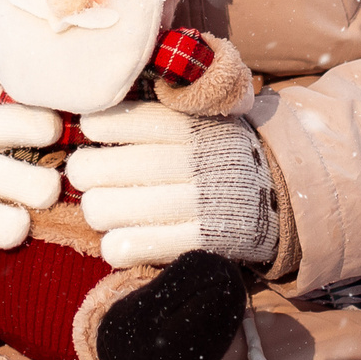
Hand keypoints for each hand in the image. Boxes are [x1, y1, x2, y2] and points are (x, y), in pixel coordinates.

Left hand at [69, 104, 276, 269]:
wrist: (274, 194)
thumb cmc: (214, 152)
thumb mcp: (198, 118)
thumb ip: (156, 112)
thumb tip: (94, 111)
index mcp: (192, 124)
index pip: (125, 120)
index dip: (100, 126)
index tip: (92, 130)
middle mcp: (197, 159)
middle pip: (106, 168)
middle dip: (86, 171)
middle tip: (88, 175)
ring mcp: (201, 202)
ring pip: (108, 209)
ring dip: (98, 210)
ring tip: (105, 208)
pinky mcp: (202, 242)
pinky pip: (132, 247)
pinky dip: (116, 245)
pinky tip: (118, 238)